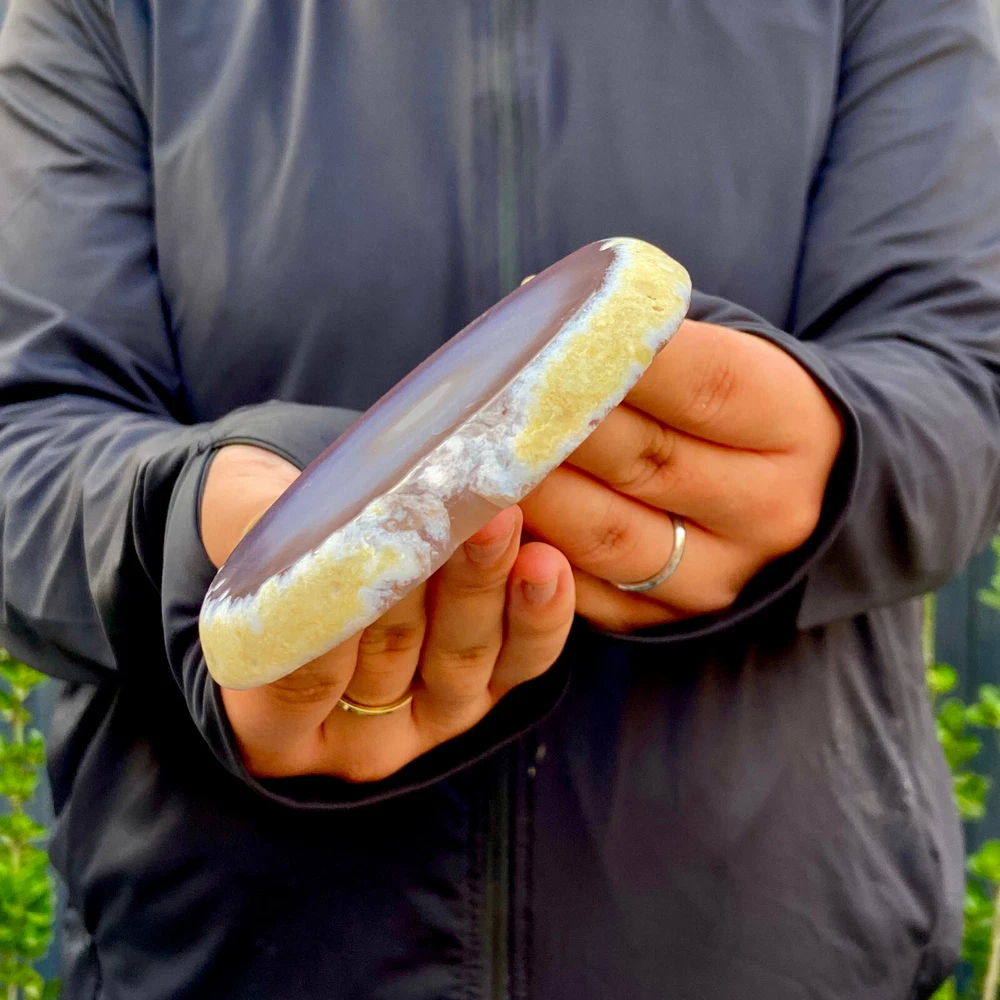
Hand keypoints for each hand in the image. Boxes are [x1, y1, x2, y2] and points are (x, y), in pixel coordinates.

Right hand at [201, 445, 574, 781]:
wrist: (334, 530)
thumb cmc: (276, 536)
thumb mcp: (246, 528)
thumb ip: (266, 538)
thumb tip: (311, 524)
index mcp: (273, 728)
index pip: (303, 678)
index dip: (334, 621)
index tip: (357, 558)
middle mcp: (357, 738)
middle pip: (390, 661)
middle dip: (420, 585)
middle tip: (440, 518)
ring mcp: (431, 716)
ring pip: (460, 658)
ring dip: (483, 585)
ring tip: (500, 521)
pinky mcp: (490, 686)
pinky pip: (521, 661)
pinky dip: (539, 613)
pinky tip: (548, 565)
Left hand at [519, 319, 842, 631]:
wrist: (783, 489)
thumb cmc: (727, 405)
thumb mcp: (718, 355)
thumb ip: (641, 339)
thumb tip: (532, 307)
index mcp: (793, 422)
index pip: (704, 385)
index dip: (622, 362)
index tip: (553, 336)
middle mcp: (770, 506)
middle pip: (648, 461)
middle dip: (557, 429)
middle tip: (489, 400)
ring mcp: (723, 572)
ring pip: (611, 536)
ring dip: (533, 498)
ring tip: (474, 462)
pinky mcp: (671, 615)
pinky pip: (591, 592)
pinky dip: (533, 559)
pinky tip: (491, 524)